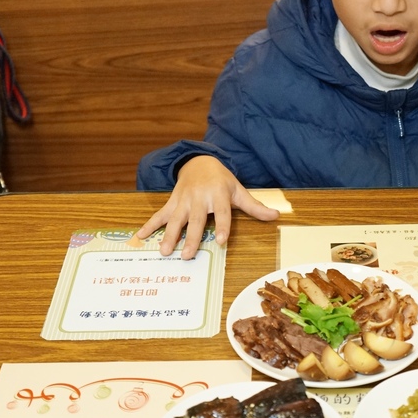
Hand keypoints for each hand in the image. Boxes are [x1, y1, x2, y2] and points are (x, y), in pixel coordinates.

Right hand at [136, 156, 279, 257]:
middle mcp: (200, 198)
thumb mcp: (238, 190)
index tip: (220, 241)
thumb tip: (276, 216)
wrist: (199, 161)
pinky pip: (160, 215)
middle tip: (187, 256)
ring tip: (163, 251)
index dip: (222, 227)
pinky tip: (140, 236)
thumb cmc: (221, 180)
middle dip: (191, 237)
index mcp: (218, 195)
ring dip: (169, 235)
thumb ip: (255, 206)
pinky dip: (150, 225)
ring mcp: (183, 200)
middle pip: (196, 220)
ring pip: (176, 219)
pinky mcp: (172, 202)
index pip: (222, 213)